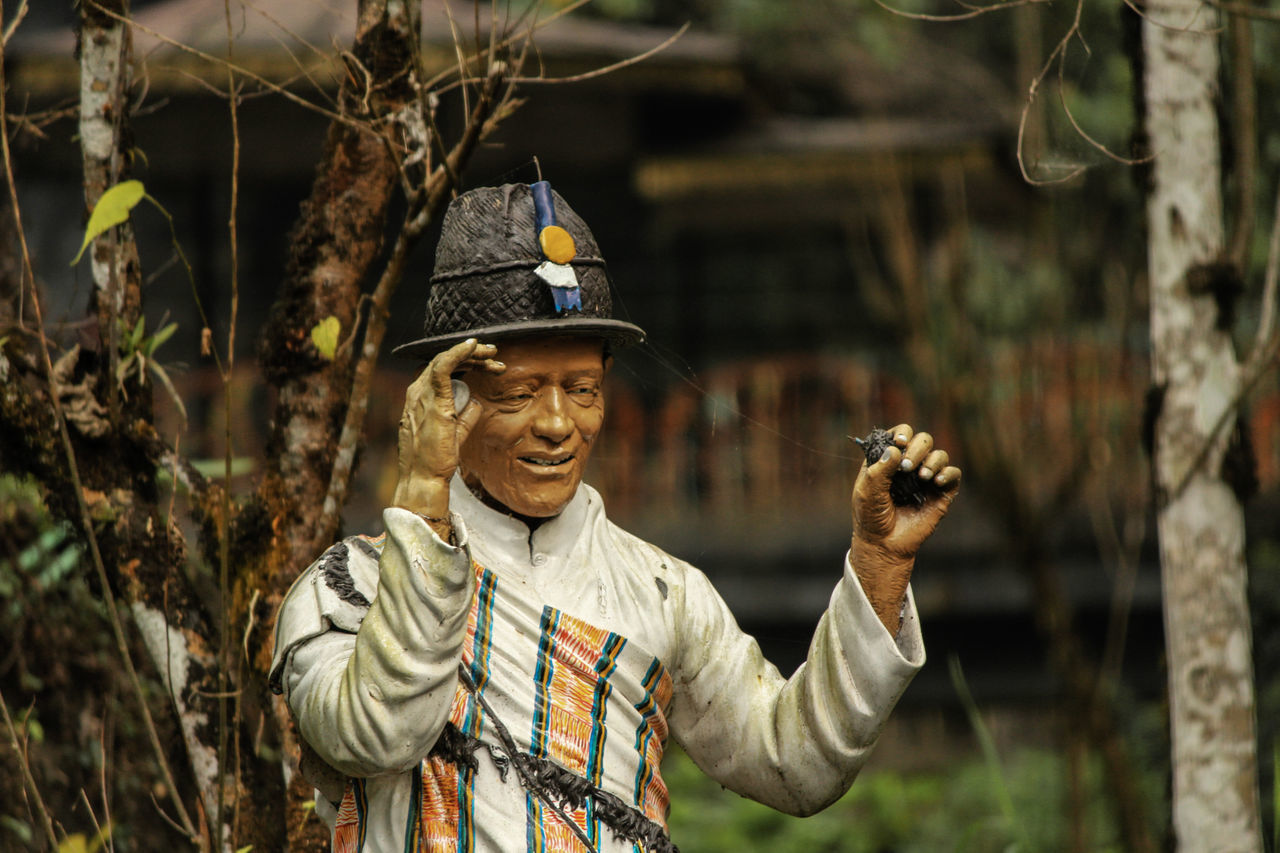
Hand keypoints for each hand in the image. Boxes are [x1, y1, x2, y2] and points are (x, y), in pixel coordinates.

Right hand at [392, 339, 503, 520]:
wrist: (424, 477)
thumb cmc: (436, 460)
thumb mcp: (454, 434)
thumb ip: (464, 417)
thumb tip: (476, 403)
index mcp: (421, 399)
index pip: (442, 370)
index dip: (466, 363)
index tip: (489, 365)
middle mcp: (417, 393)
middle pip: (444, 361)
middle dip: (471, 355)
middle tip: (494, 355)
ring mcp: (422, 395)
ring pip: (445, 359)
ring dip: (471, 353)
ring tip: (492, 353)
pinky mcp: (432, 400)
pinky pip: (443, 366)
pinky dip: (458, 352)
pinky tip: (473, 346)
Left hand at [851, 423, 959, 631]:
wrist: (884, 544)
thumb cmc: (871, 516)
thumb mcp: (867, 491)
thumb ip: (879, 469)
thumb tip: (895, 449)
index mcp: (889, 460)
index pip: (900, 434)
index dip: (902, 433)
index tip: (899, 442)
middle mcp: (909, 465)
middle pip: (923, 440)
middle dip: (917, 448)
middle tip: (906, 467)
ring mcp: (926, 479)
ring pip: (939, 454)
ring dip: (932, 460)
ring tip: (923, 477)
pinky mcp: (941, 494)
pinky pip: (953, 474)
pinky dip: (947, 473)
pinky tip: (935, 482)